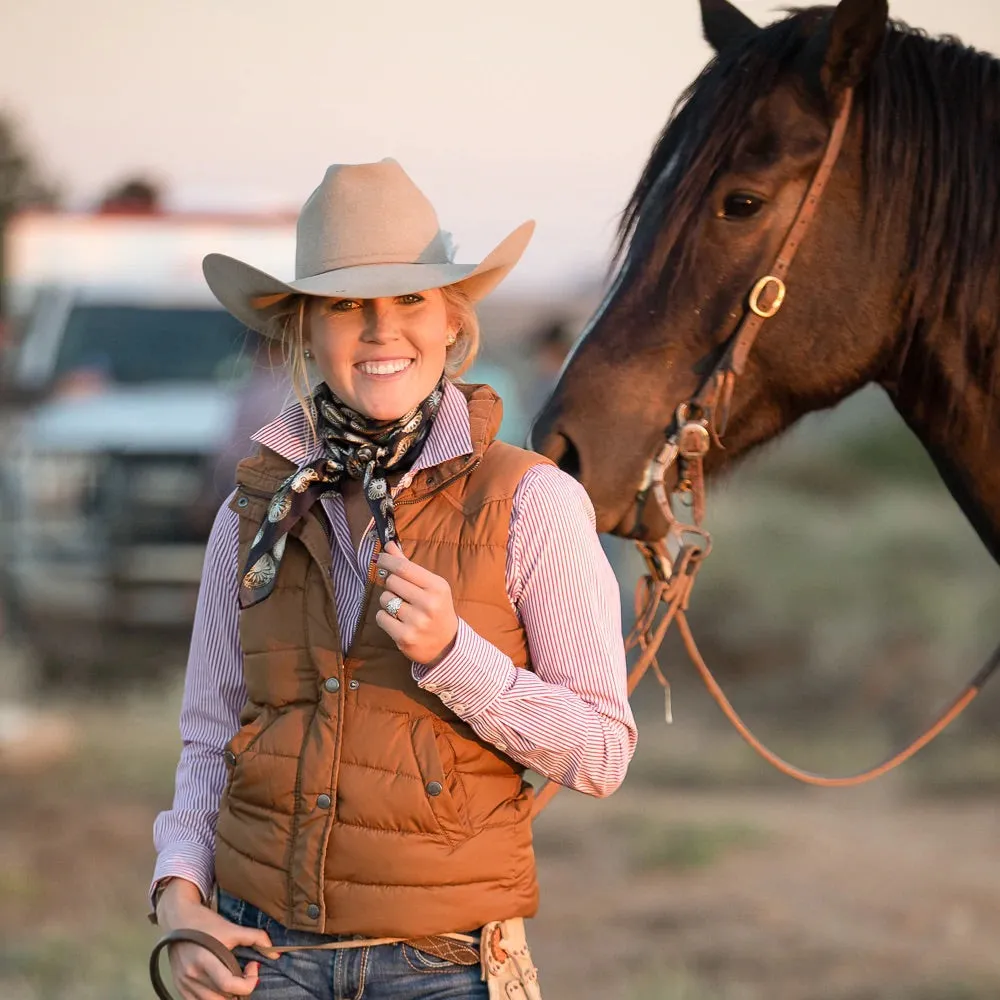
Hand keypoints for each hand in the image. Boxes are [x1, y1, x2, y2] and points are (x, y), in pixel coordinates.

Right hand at [156, 879, 274, 998]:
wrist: (178, 918)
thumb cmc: (205, 922)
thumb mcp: (231, 928)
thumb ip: (255, 938)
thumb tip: (276, 953)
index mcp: (205, 960)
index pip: (229, 985)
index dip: (249, 981)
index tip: (254, 966)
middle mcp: (193, 975)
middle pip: (222, 999)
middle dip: (240, 991)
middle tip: (245, 976)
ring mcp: (184, 983)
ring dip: (227, 997)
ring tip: (233, 982)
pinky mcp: (179, 987)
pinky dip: (212, 999)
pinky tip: (219, 987)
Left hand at [375, 541, 458, 663]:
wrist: (447, 644)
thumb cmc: (436, 609)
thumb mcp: (430, 586)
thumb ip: (408, 566)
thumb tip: (389, 546)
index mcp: (437, 587)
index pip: (404, 567)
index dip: (387, 560)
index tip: (380, 558)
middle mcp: (429, 603)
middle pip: (392, 582)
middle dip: (391, 585)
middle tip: (400, 592)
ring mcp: (417, 622)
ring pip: (385, 599)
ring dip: (388, 602)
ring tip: (402, 609)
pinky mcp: (405, 637)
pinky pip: (381, 617)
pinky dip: (385, 618)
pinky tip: (397, 622)